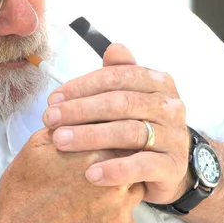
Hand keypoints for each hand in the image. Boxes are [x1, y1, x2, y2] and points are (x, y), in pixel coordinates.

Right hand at [0, 128, 144, 222]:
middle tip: (100, 159)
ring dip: (122, 180)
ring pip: (135, 183)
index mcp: (95, 152)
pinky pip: (129, 211)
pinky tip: (91, 211)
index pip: (120, 129)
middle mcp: (116, 178)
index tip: (103, 133)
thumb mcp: (36, 147)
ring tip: (94, 187)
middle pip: (133, 155)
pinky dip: (115, 209)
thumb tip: (82, 113)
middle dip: (120, 153)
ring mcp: (123, 208)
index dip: (111, 130)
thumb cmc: (22, 194)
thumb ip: (67, 126)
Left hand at [42, 43, 191, 203]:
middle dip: (79, 110)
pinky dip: (115, 169)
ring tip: (60, 141)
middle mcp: (169, 105)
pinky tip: (90, 174)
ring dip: (90, 136)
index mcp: (157, 82)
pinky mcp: (172, 166)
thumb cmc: (141, 124)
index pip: (116, 77)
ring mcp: (174, 136)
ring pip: (128, 132)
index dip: (81, 87)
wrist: (169, 165)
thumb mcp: (130, 96)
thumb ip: (119, 73)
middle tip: (49, 120)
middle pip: (120, 103)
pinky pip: (142, 166)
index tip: (52, 100)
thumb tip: (114, 48)